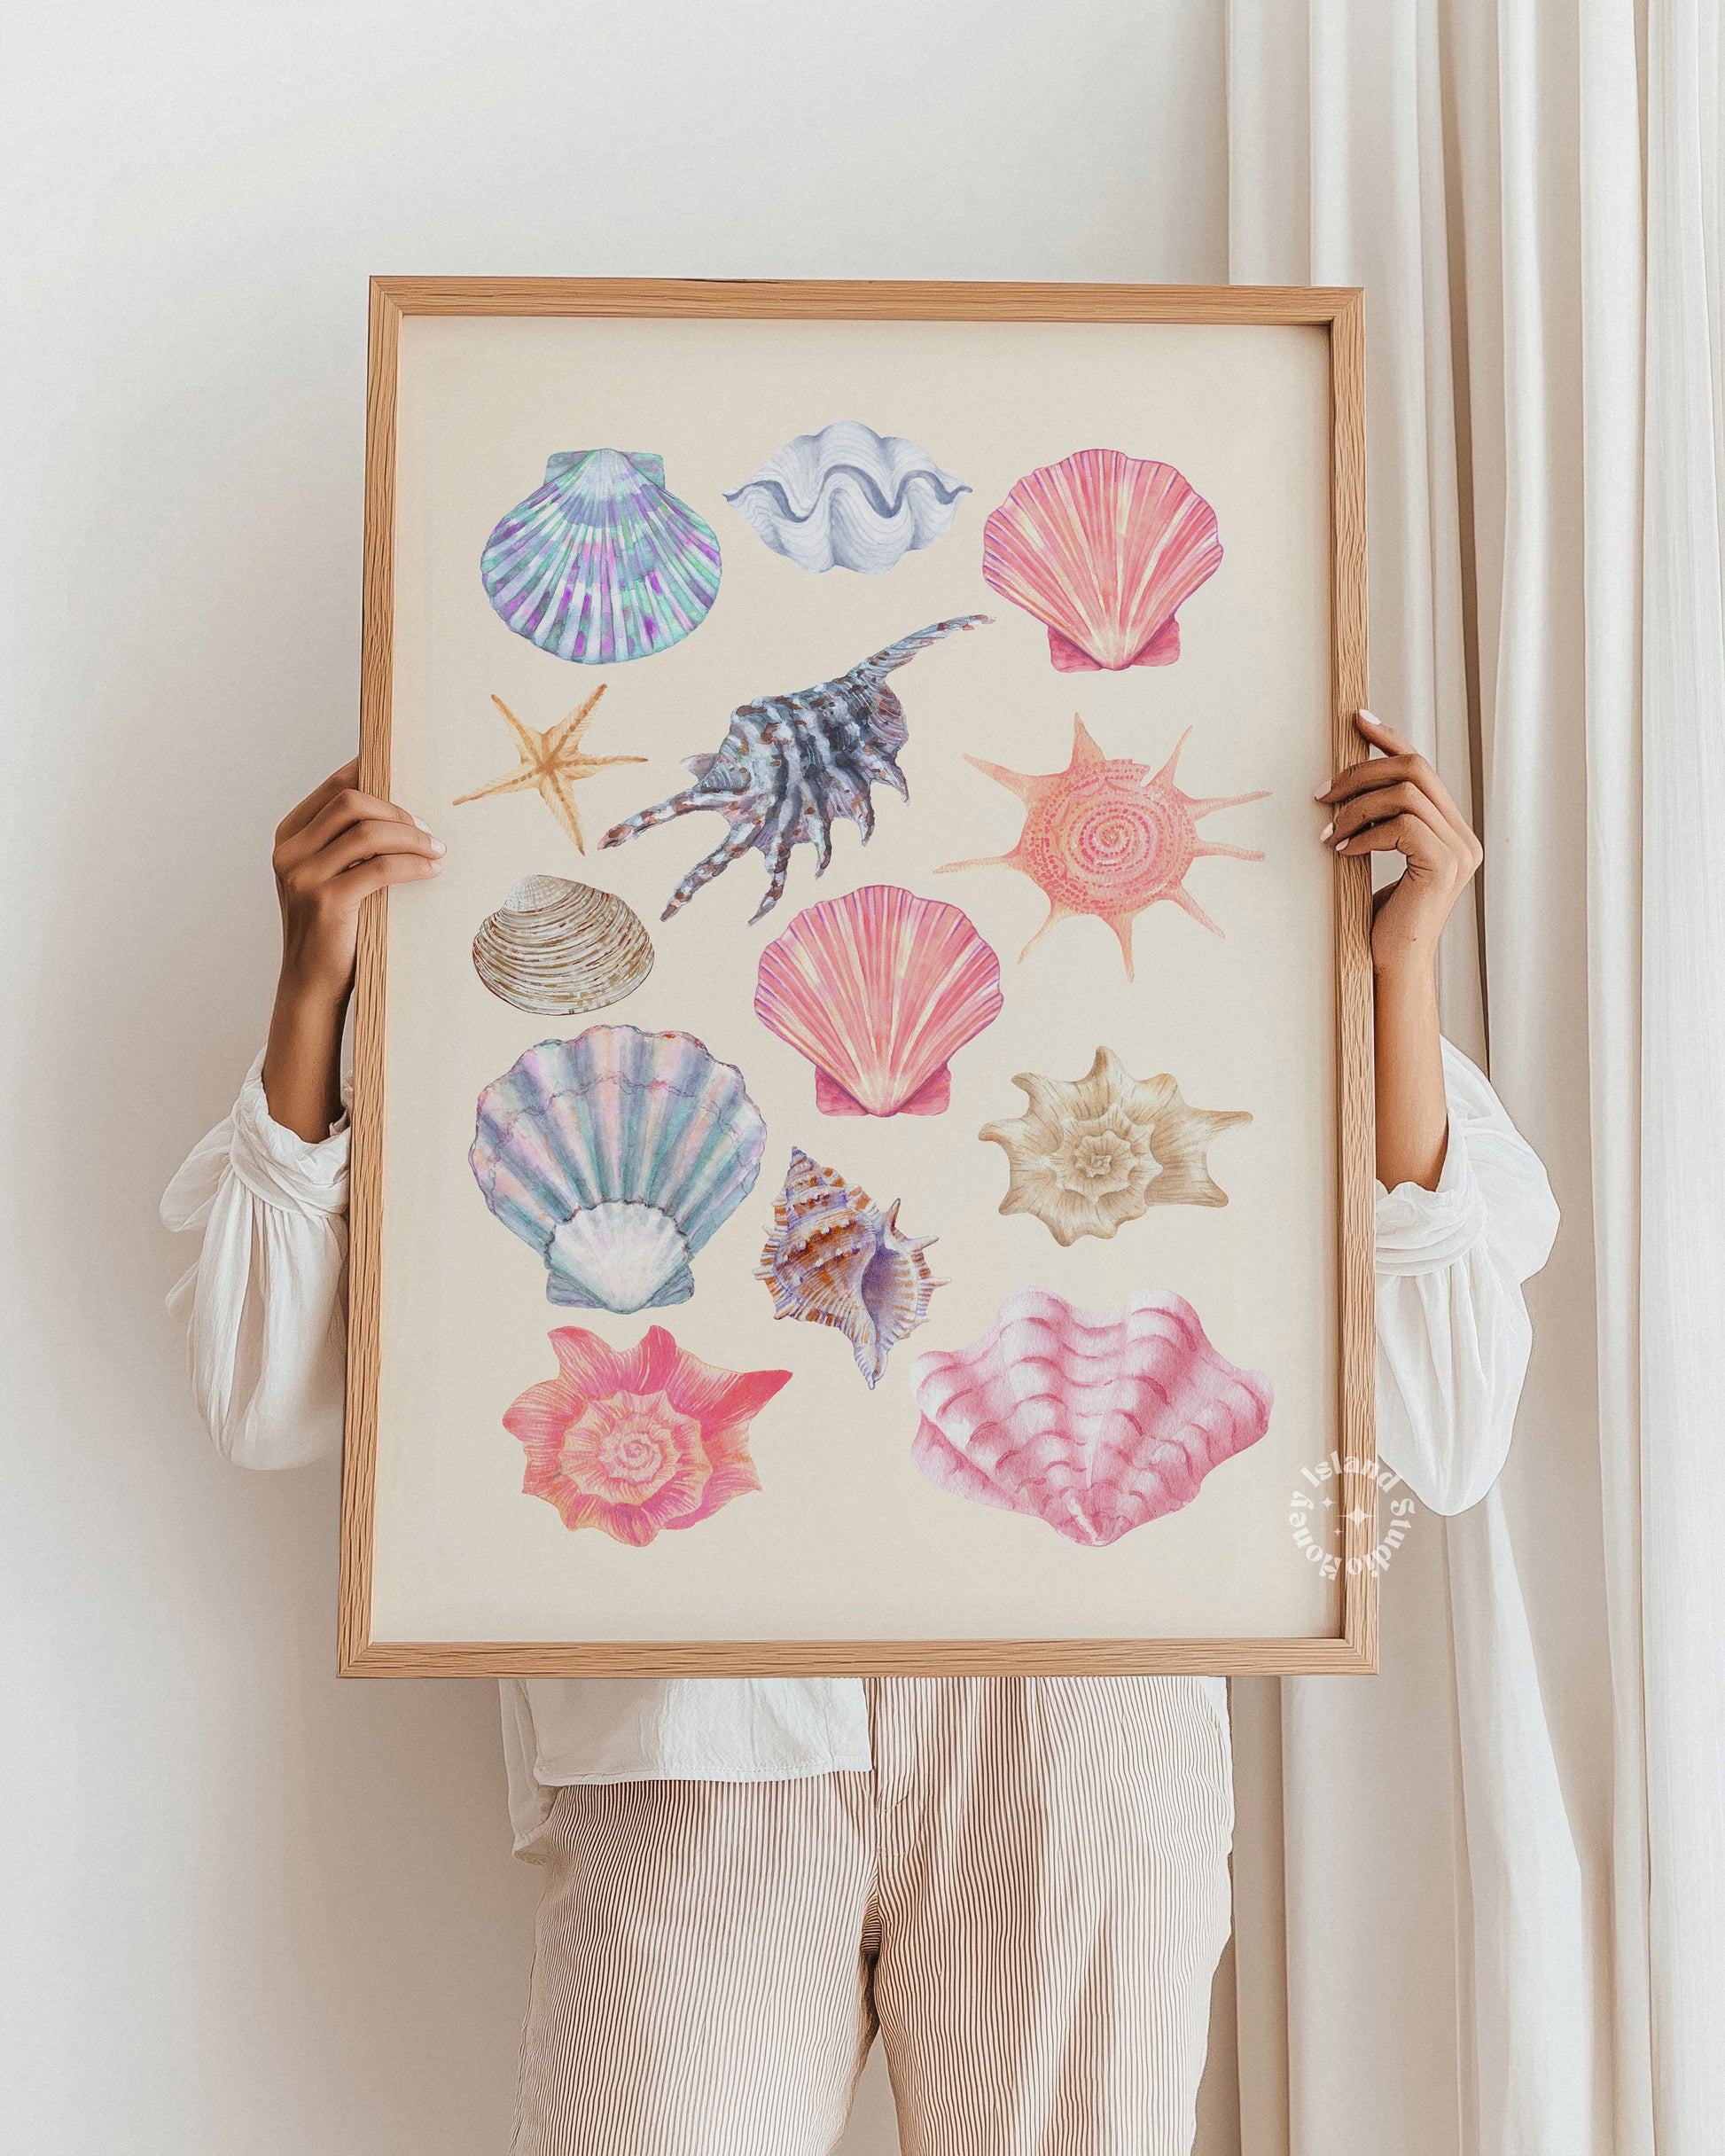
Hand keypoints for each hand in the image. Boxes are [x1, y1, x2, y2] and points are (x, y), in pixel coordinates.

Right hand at [272, 759, 443, 1004]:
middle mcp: (290, 851)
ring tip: (436, 851)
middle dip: (397, 812)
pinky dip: (412, 865)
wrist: (313, 983)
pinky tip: (430, 871)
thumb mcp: (332, 876)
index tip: (410, 784)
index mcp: (290, 836)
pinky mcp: (326, 901)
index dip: (375, 776)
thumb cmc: (333, 927)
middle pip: (351, 803)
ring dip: (411, 838)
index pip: (335, 787)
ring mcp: (303, 875)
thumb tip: (400, 810)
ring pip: (368, 833)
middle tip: (428, 832)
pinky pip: (381, 868)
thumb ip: (349, 843)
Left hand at [1316, 710, 1481, 979]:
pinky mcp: (1443, 866)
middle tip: (1321, 793)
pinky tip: (1342, 852)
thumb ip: (1383, 825)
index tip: (1357, 720)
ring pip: (1405, 794)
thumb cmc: (1379, 919)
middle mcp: (1463, 836)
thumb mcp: (1381, 860)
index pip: (1422, 767)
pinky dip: (1364, 834)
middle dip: (1361, 773)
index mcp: (1451, 830)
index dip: (1390, 739)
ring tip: (1327, 833)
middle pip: (1415, 769)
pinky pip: (1401, 826)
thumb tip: (1349, 784)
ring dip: (1355, 808)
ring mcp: (1459, 851)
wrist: (1391, 965)